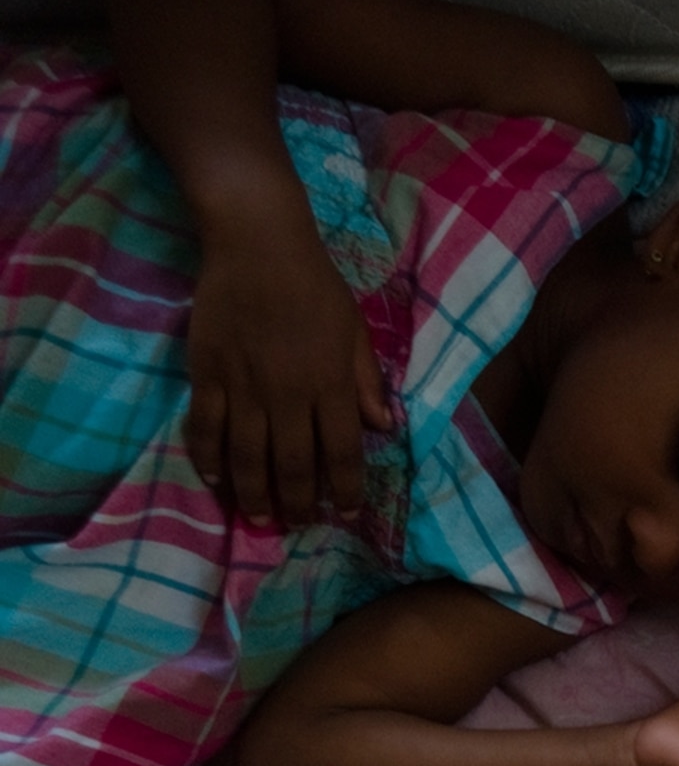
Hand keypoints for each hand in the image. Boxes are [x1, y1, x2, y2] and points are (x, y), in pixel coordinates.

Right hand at [186, 195, 391, 525]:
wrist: (257, 242)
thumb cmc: (314, 285)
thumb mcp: (354, 330)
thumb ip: (366, 380)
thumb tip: (384, 427)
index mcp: (330, 383)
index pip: (341, 453)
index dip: (344, 489)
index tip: (345, 512)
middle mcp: (289, 393)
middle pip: (293, 465)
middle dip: (298, 503)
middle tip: (298, 523)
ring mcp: (245, 385)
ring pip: (248, 456)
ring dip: (254, 494)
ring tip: (258, 517)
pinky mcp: (208, 373)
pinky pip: (207, 428)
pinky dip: (210, 458)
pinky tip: (217, 479)